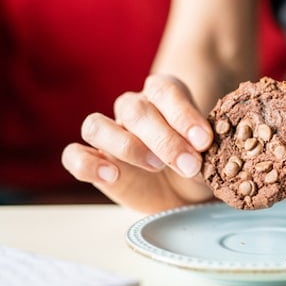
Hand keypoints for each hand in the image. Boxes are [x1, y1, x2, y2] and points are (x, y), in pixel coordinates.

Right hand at [61, 74, 214, 212]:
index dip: (183, 114)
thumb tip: (206, 149)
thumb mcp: (211, 155)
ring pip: (97, 126)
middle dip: (165, 138)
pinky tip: (112, 175)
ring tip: (156, 166)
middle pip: (135, 109)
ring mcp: (110, 135)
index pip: (165, 90)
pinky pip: (74, 155)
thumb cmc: (198, 164)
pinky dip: (87, 164)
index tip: (204, 140)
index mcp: (164, 96)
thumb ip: (206, 148)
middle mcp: (133, 109)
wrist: (184, 195)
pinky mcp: (94, 161)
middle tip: (191, 164)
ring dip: (127, 146)